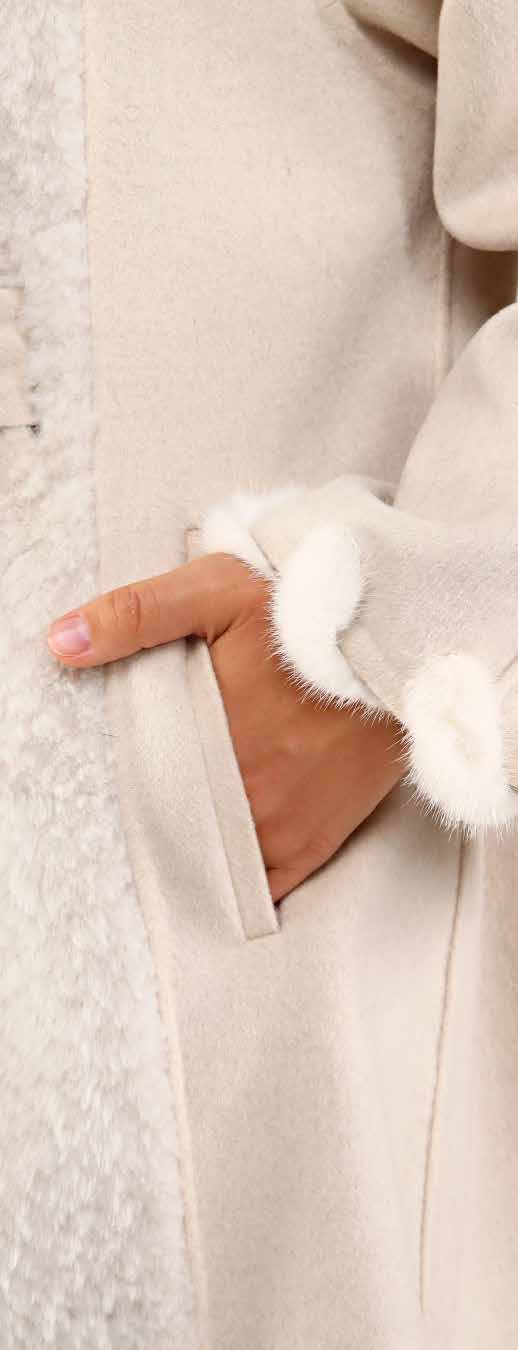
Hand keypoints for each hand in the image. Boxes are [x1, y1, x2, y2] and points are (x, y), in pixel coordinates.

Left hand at [47, 553, 404, 900]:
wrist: (405, 636)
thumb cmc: (308, 609)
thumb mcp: (217, 589)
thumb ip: (136, 615)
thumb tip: (60, 642)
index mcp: (203, 738)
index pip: (137, 785)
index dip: (123, 784)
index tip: (116, 779)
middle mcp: (239, 796)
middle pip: (172, 825)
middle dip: (156, 817)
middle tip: (150, 800)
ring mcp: (279, 826)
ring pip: (212, 859)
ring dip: (194, 848)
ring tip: (183, 827)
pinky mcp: (317, 840)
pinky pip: (263, 885)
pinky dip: (239, 881)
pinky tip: (222, 864)